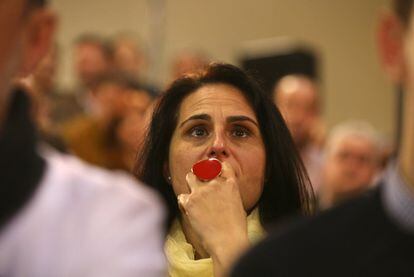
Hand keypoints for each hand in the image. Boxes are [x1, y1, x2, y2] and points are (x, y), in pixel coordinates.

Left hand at [178, 161, 249, 275]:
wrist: (227, 241)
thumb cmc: (235, 228)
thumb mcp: (237, 203)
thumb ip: (228, 192)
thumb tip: (221, 191)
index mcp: (230, 184)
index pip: (222, 165)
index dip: (216, 167)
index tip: (213, 170)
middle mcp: (215, 184)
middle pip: (203, 168)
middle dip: (201, 172)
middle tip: (199, 178)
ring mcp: (201, 191)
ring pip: (190, 176)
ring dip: (191, 181)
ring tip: (193, 191)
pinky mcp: (190, 202)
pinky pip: (181, 196)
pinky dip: (184, 202)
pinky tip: (189, 209)